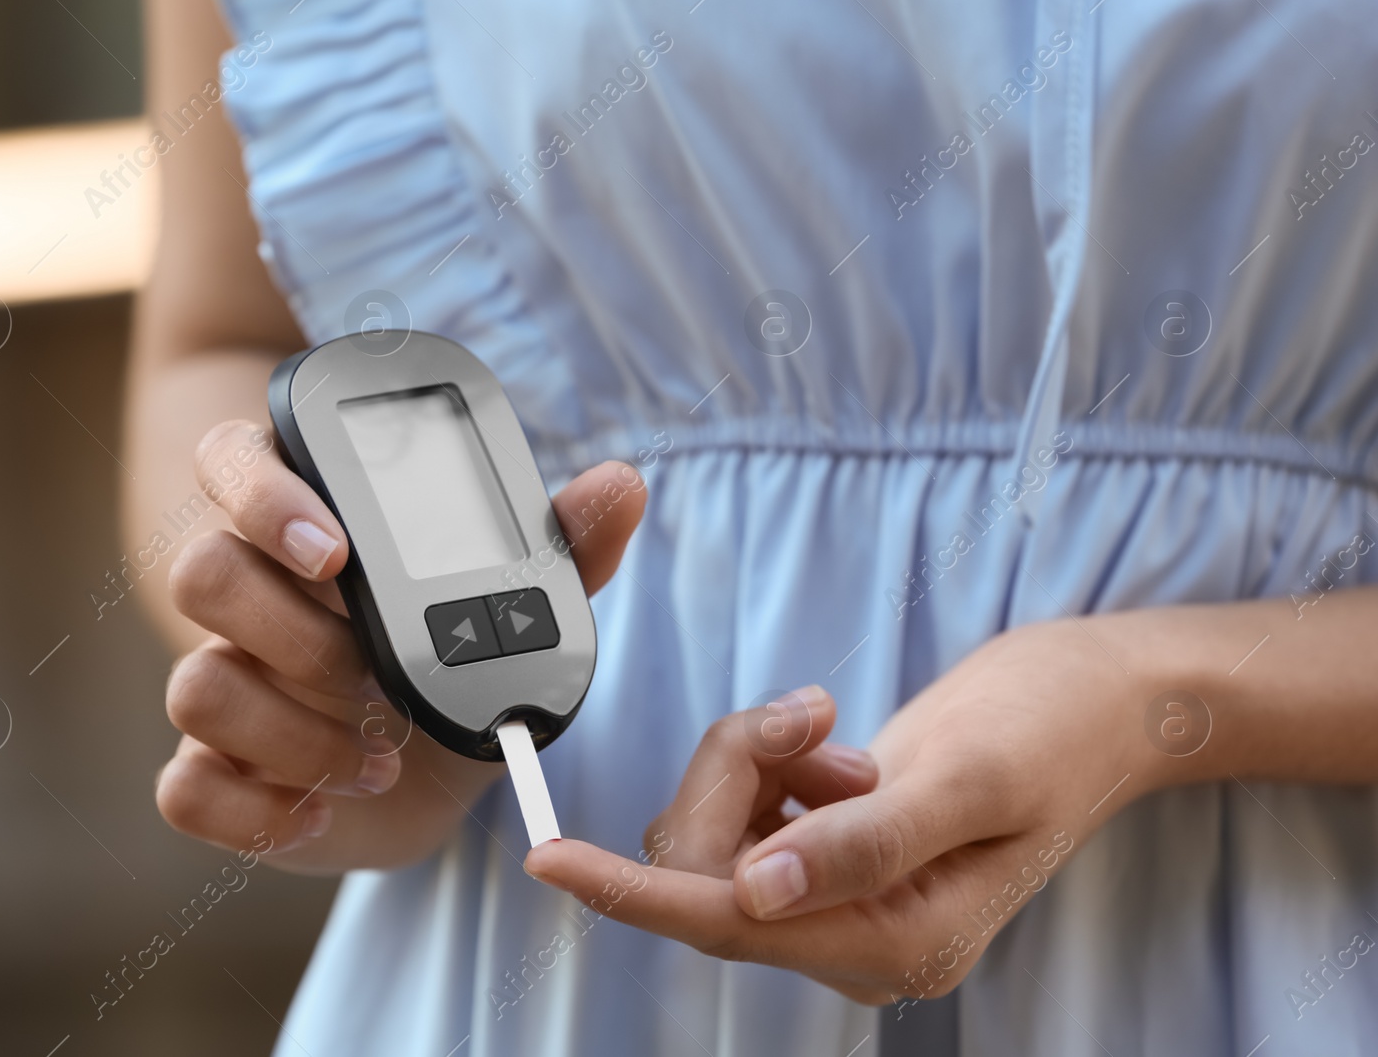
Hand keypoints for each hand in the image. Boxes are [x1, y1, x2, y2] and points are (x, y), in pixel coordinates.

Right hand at [156, 419, 645, 872]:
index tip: (334, 550)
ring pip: (195, 686)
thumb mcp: (514, 601)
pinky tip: (321, 810)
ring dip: (292, 733)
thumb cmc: (455, 658)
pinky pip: (184, 788)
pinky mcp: (216, 768)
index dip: (262, 496)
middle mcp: (247, 596)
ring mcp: (223, 681)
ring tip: (380, 758)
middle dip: (298, 636)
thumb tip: (621, 484)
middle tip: (377, 679)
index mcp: (304, 524)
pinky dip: (254, 810)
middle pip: (202, 573)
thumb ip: (558, 542)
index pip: (232, 461)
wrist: (429, 772)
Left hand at [525, 620, 1157, 1003]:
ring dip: (753, 762)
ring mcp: (840, 899)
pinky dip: (768, 761)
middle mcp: (858, 939)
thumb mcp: (968, 778)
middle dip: (732, 775)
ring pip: (717, 834)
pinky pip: (742, 811)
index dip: (631, 894)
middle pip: (711, 871)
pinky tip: (833, 743)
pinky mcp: (827, 854)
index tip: (549, 859)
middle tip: (808, 714)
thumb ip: (862, 843)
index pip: (729, 926)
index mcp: (897, 944)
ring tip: (832, 726)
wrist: (1098, 703)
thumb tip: (753, 896)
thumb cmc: (1054, 729)